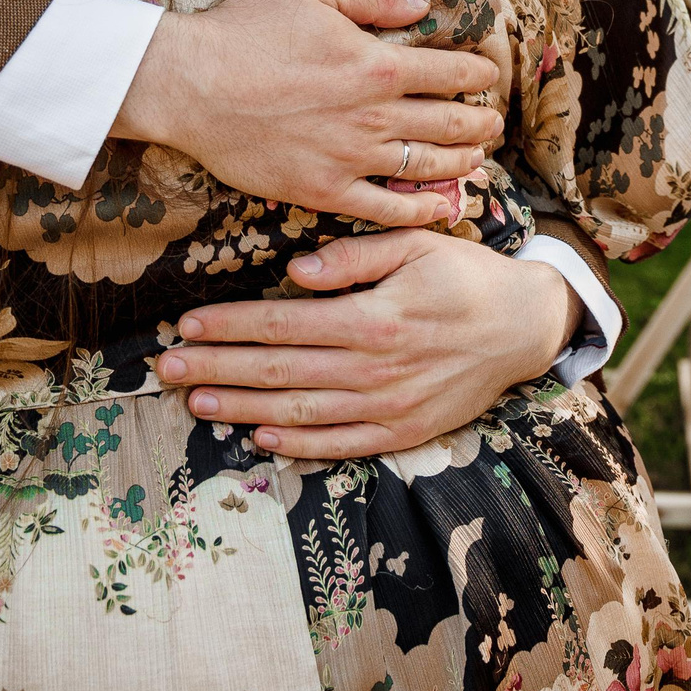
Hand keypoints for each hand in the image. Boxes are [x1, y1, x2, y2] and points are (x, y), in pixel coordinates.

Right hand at [114, 0, 502, 227]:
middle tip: (493, 124)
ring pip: (425, 167)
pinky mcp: (323, 190)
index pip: (451, 72)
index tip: (487, 76)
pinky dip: (418, 210)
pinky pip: (384, 208)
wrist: (191, 85)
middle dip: (479, 123)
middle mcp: (375, 116)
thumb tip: (420, 4)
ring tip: (476, 160)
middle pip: (449, 124)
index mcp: (380, 65)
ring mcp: (351, 158)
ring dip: (459, 163)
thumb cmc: (248, 31)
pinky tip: (437, 207)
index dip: (477, 74)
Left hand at [155, 231, 581, 457]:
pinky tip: (258, 437)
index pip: (284, 324)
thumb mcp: (418, 245)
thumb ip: (355, 257)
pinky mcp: (401, 434)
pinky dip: (294, 445)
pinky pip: (337, 445)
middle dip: (216, 369)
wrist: (524, 328)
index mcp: (375, 318)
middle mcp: (375, 369)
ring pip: (298, 412)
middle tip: (166, 368)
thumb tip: (294, 273)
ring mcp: (387, 408)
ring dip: (241, 409)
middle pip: (278, 371)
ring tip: (196, 403)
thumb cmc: (466, 276)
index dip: (230, 325)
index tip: (186, 325)